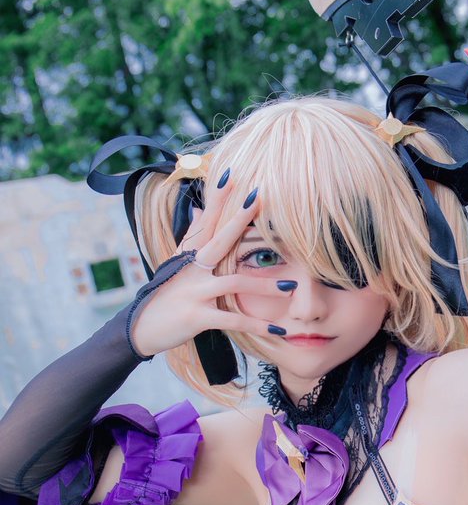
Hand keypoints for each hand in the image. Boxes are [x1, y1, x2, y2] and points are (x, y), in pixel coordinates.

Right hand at [125, 174, 268, 358]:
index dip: (217, 198)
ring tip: (290, 287)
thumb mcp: (174, 265)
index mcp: (188, 255)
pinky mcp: (198, 317)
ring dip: (264, 286)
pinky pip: (234, 320)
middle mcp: (191, 269)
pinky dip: (258, 326)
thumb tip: (197, 210)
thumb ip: (190, 239)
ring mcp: (194, 292)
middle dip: (239, 219)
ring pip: (234, 283)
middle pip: (218, 239)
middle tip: (259, 198)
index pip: (205, 221)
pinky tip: (279, 331)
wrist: (140, 329)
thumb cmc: (162, 296)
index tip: (230, 174)